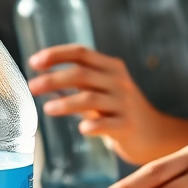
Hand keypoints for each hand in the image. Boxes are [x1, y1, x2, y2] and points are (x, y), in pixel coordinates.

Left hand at [28, 44, 183, 164]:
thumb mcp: (103, 89)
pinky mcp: (128, 126)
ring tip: (47, 109)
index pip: (81, 53)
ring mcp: (124, 104)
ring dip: (66, 102)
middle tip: (33, 86)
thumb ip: (79, 82)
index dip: (56, 54)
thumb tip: (41, 77)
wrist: (154, 134)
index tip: (34, 62)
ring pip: (91, 98)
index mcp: (111, 68)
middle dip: (54, 79)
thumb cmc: (120, 110)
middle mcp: (118, 82)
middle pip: (82, 74)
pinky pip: (108, 124)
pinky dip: (93, 125)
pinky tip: (82, 130)